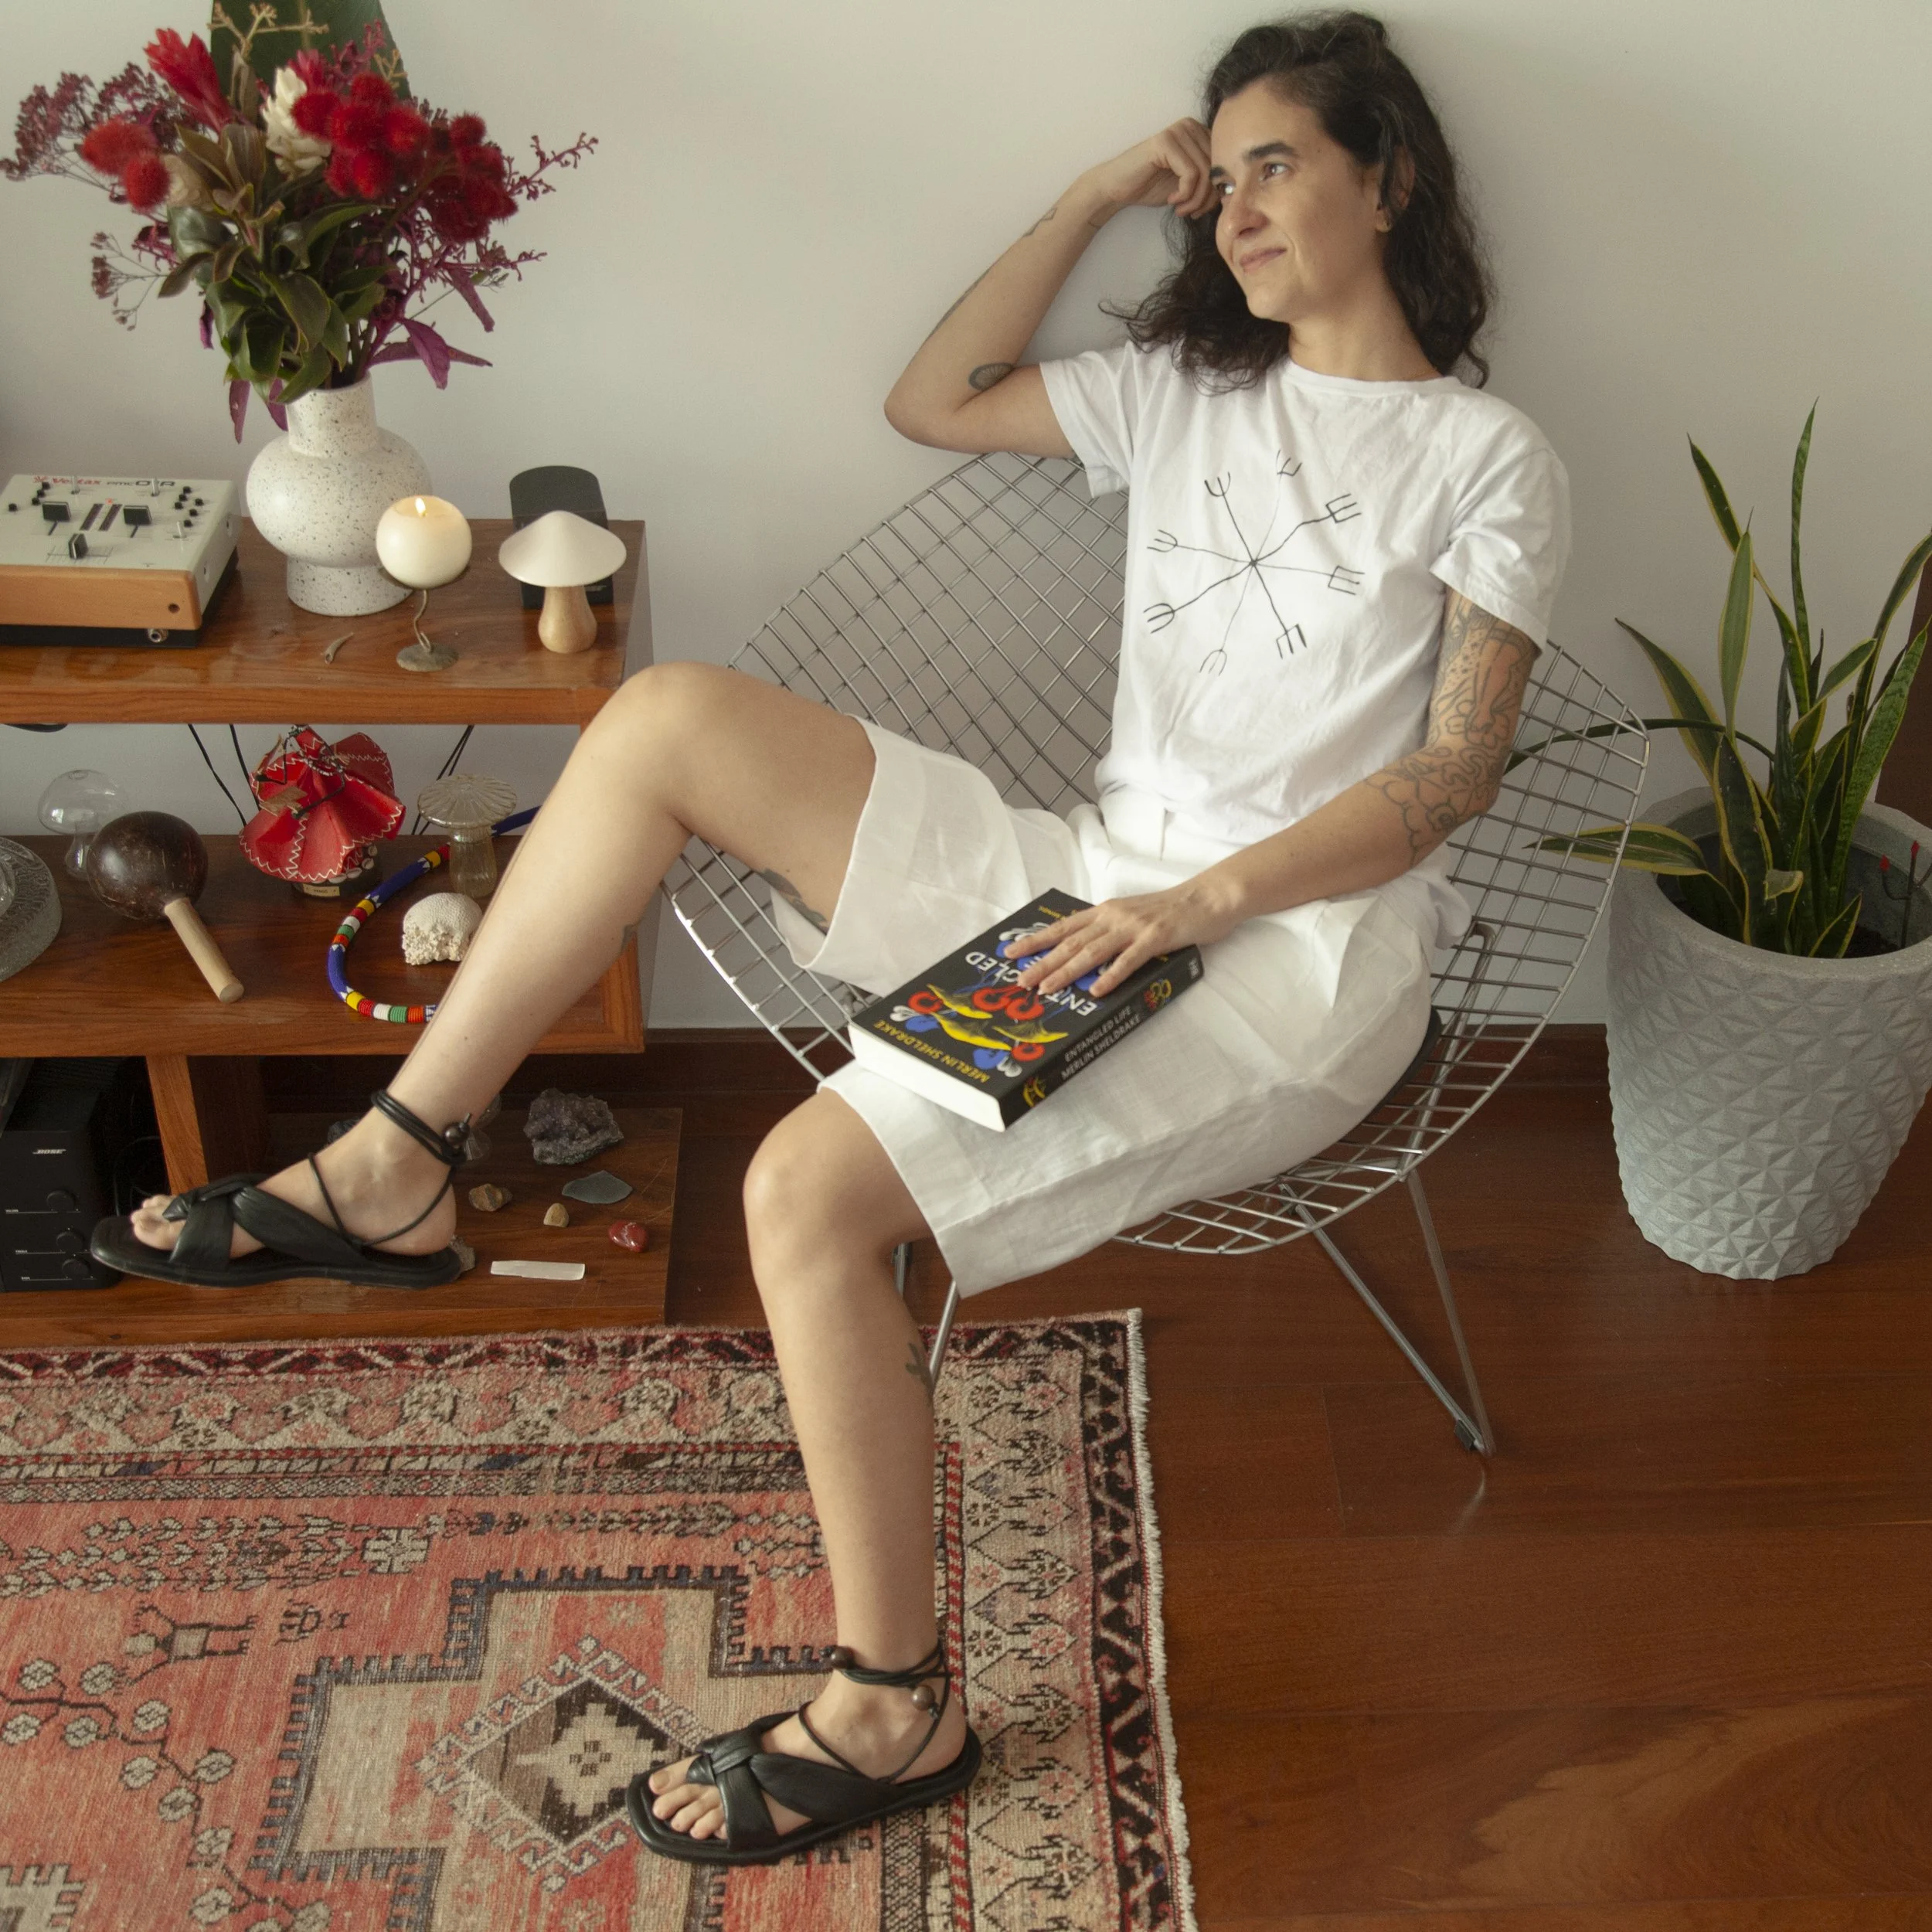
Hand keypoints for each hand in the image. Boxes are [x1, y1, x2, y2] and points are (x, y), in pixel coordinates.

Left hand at [1002, 876, 1242, 997]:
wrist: (1208, 897)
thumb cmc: (1170, 912)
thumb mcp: (1131, 917)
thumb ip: (1109, 933)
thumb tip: (1085, 956)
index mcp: (1105, 911)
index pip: (1063, 927)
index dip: (1036, 940)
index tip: (1012, 952)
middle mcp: (1113, 916)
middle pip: (1071, 942)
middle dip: (1043, 963)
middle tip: (1021, 981)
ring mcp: (1133, 927)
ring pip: (1092, 952)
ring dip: (1067, 972)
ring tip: (1047, 990)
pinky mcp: (1155, 938)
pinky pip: (1128, 960)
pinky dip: (1111, 975)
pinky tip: (1096, 990)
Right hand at [1081, 118, 1216, 222]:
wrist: (1117, 187)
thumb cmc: (1151, 186)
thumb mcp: (1187, 184)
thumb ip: (1208, 180)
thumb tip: (1235, 190)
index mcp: (1199, 132)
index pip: (1223, 162)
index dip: (1216, 191)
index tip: (1199, 209)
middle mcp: (1190, 125)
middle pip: (1217, 167)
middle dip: (1207, 198)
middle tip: (1190, 212)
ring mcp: (1178, 131)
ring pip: (1206, 172)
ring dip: (1195, 199)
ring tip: (1181, 209)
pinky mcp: (1166, 141)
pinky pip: (1191, 174)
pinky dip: (1185, 194)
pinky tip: (1172, 200)